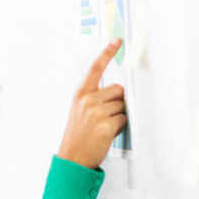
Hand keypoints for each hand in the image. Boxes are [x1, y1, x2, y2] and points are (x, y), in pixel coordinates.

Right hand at [57, 39, 126, 169]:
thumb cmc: (78, 135)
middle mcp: (87, 101)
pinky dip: (121, 126)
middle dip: (117, 101)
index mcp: (80, 95)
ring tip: (105, 126)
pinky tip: (108, 133)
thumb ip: (95, 98)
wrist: (73, 158)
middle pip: (118, 90)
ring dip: (119, 115)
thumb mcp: (79, 111)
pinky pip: (124, 119)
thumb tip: (118, 91)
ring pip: (123, 105)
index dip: (107, 53)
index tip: (117, 41)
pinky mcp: (107, 125)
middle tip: (106, 115)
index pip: (95, 69)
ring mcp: (97, 113)